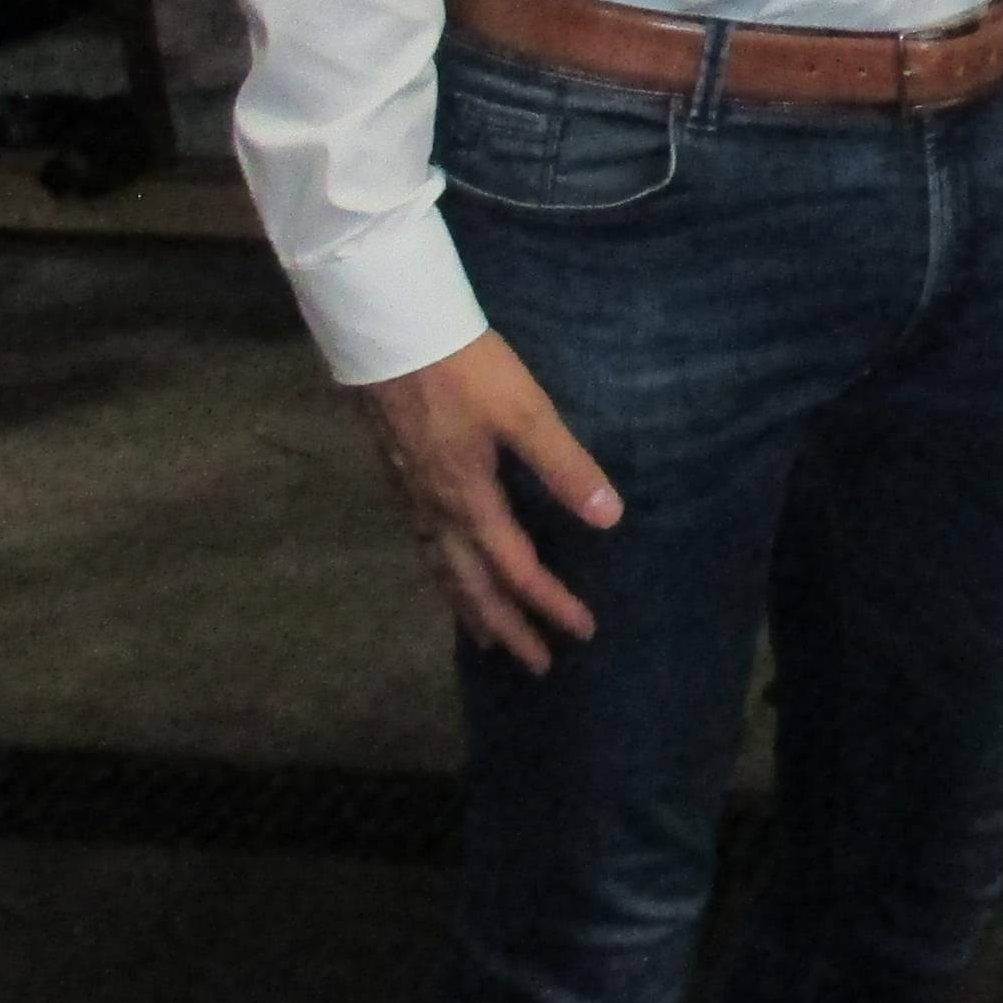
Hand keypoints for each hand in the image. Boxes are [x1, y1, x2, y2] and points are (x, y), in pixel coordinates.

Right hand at [356, 330, 622, 671]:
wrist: (392, 336)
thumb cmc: (464, 372)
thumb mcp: (525, 413)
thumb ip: (566, 466)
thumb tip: (610, 518)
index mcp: (471, 503)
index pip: (517, 571)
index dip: (551, 604)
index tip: (582, 632)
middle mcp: (437, 514)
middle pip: (473, 588)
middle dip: (507, 629)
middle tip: (535, 665)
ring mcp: (413, 499)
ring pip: (442, 574)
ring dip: (469, 611)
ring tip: (486, 641)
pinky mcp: (400, 480)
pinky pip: (425, 551)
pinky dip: (443, 578)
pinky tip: (447, 572)